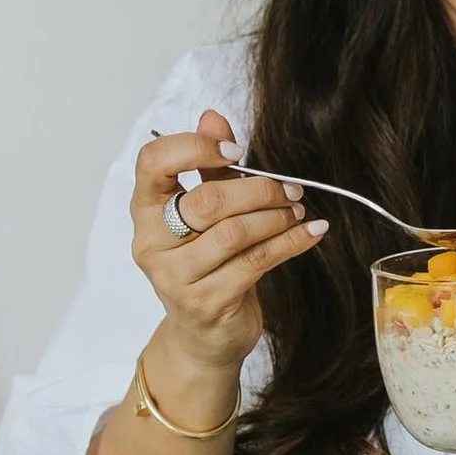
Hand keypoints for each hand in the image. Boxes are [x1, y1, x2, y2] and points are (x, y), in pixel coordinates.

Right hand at [130, 112, 325, 403]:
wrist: (202, 337)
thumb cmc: (205, 266)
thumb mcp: (204, 215)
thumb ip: (208, 168)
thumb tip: (213, 117)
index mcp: (145, 211)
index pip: (152, 163)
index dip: (194, 147)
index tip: (235, 152)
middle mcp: (152, 244)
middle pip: (207, 200)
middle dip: (258, 189)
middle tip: (290, 189)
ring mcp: (176, 278)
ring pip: (235, 233)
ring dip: (277, 217)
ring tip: (297, 211)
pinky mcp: (206, 303)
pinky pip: (256, 262)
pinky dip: (291, 242)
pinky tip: (310, 232)